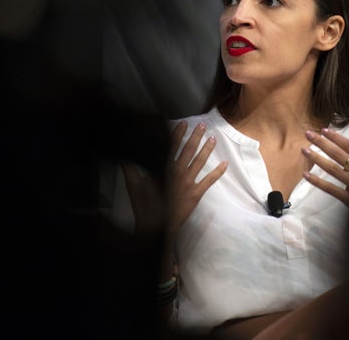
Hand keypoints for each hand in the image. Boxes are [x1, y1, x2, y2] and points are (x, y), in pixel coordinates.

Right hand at [122, 121, 227, 236]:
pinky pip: (209, 181)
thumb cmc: (144, 204)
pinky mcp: (196, 194)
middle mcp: (178, 172)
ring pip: (200, 162)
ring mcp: (188, 182)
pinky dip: (218, 172)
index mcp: (164, 167)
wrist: (155, 225)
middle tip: (202, 125)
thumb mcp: (133, 184)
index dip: (178, 134)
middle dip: (196, 136)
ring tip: (213, 138)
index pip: (172, 146)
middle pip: (189, 150)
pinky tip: (225, 164)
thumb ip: (130, 168)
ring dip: (207, 149)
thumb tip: (123, 155)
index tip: (184, 123)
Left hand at [300, 128, 348, 204]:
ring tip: (304, 150)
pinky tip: (306, 175)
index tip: (324, 130)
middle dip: (322, 144)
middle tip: (308, 134)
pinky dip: (318, 183)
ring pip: (333, 170)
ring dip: (317, 159)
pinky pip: (332, 190)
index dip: (337, 138)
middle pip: (339, 156)